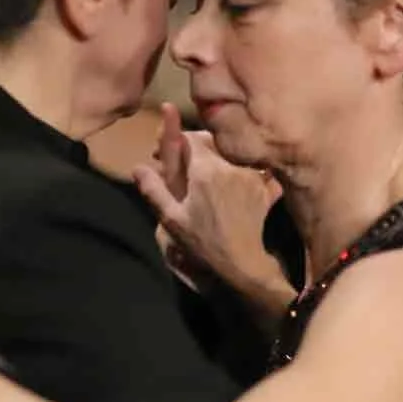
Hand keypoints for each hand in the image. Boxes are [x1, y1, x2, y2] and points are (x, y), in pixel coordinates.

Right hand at [135, 118, 283, 297]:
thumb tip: (137, 167)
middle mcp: (231, 167)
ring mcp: (253, 177)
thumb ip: (154, 190)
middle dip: (195, 147)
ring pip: (232, 153)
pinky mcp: (266, 188)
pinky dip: (245, 169)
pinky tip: (236, 180)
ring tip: (206, 175)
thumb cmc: (203, 243)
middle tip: (184, 164)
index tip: (165, 154)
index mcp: (206, 171)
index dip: (176, 141)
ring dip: (218, 156)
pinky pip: (256, 168)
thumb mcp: (172, 219)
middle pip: (212, 142)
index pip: (191, 138)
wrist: (241, 263)